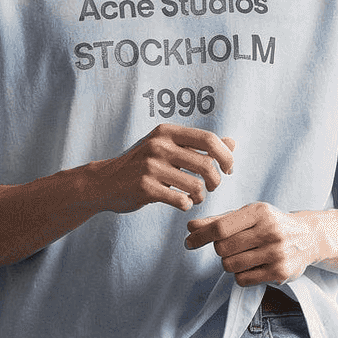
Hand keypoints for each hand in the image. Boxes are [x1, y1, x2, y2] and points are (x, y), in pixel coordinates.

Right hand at [92, 124, 236, 214]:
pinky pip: (181, 201)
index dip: (225, 156)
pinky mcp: (145, 188)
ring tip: (194, 197)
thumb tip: (233, 142)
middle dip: (216, 181)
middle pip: (206, 164)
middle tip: (212, 187)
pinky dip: (186, 205)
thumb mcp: (168, 148)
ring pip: (195, 186)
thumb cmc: (142, 165)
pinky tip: (181, 204)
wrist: (104, 182)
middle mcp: (159, 145)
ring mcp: (150, 167)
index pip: (208, 139)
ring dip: (201, 196)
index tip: (228, 169)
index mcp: (167, 132)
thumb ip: (199, 146)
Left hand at [183, 201, 330, 285]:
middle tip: (232, 247)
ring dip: (230, 264)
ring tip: (243, 256)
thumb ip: (219, 221)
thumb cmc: (271, 224)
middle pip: (223, 249)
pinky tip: (252, 266)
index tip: (189, 243)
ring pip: (231, 266)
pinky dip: (240, 275)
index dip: (200, 237)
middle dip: (221, 250)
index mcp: (259, 212)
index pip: (220, 228)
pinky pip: (243, 279)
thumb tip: (190, 227)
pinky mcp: (280, 272)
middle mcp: (270, 231)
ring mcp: (276, 253)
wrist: (308, 237)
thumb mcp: (248, 216)